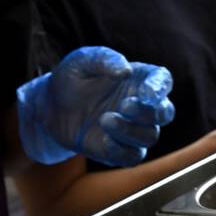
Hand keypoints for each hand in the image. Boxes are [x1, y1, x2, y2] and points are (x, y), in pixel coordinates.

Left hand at [17, 46, 173, 166]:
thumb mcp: (81, 61)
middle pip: (165, 113)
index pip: (162, 81)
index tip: (146, 93)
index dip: (160, 88)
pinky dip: (121, 150)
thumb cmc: (71, 79)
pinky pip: (133, 156)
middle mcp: (142, 105)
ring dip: (130, 130)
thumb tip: (126, 71)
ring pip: (150, 136)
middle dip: (149, 112)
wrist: (50, 107)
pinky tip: (103, 139)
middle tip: (124, 105)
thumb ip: (104, 59)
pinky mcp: (121, 150)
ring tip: (103, 119)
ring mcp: (133, 129)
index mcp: (139, 79)